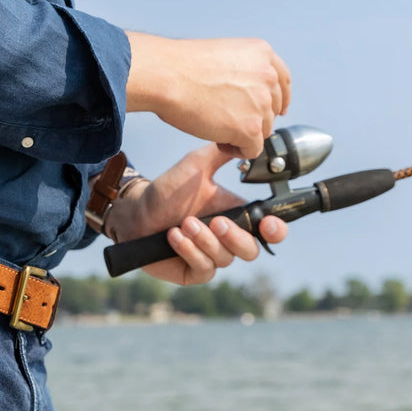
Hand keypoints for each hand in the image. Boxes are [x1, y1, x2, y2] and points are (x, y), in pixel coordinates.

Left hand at [106, 143, 287, 284]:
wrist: (135, 211)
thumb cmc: (167, 190)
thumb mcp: (196, 165)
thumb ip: (222, 153)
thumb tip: (247, 138)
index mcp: (236, 216)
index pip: (267, 229)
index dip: (276, 230)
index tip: (269, 223)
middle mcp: (227, 240)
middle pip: (250, 250)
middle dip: (234, 236)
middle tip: (216, 221)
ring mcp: (211, 257)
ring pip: (224, 258)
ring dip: (204, 240)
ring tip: (183, 223)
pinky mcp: (193, 272)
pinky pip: (203, 268)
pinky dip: (189, 251)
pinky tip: (173, 236)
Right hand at [126, 32, 290, 158]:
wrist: (167, 76)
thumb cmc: (182, 67)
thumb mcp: (223, 56)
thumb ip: (244, 72)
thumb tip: (247, 95)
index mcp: (262, 54)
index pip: (283, 81)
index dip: (278, 100)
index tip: (275, 111)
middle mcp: (267, 77)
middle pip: (271, 110)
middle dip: (252, 118)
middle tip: (225, 119)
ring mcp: (261, 103)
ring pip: (263, 132)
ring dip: (242, 134)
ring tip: (216, 126)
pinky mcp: (250, 128)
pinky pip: (252, 150)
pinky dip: (237, 150)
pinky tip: (218, 140)